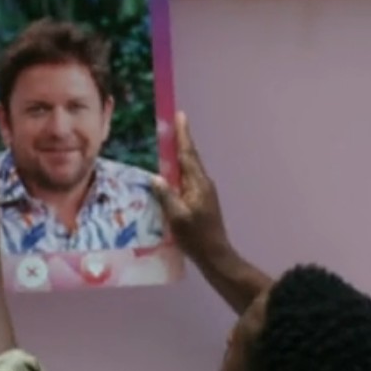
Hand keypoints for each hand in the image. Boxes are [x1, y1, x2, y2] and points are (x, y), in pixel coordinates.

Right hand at [150, 111, 229, 261]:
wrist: (215, 255)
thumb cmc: (196, 237)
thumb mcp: (177, 216)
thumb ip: (166, 195)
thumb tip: (155, 177)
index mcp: (198, 184)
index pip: (188, 154)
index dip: (183, 135)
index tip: (181, 115)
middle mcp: (203, 183)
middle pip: (189, 157)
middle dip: (181, 140)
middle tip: (172, 123)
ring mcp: (204, 192)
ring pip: (189, 168)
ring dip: (179, 154)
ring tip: (168, 143)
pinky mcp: (201, 201)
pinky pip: (187, 179)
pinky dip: (179, 170)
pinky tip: (169, 174)